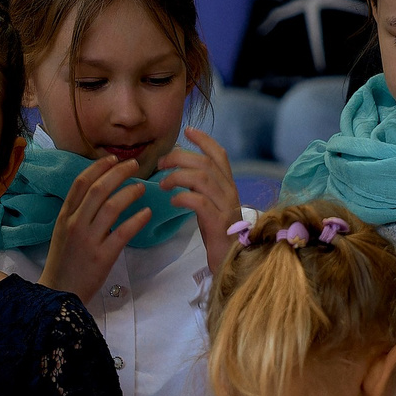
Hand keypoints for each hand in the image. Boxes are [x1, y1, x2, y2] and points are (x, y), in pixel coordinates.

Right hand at [38, 155, 159, 299]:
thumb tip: (99, 191)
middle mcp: (75, 224)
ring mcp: (88, 240)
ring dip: (129, 193)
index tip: (113, 158)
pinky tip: (146, 213)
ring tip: (142, 188)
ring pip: (111, 207)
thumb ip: (77, 212)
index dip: (98, 167)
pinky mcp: (102, 256)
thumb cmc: (64, 261)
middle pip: (98, 189)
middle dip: (118, 173)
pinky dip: (137, 220)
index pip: (81, 183)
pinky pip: (123, 232)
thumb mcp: (62, 231)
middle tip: (134, 165)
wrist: (60, 292)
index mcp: (65, 216)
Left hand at [158, 130, 240, 276]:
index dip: (204, 140)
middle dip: (180, 158)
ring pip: (202, 178)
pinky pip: (199, 201)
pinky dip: (182, 198)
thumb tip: (182, 176)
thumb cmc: (219, 237)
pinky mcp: (218, 223)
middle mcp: (231, 193)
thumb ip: (202, 191)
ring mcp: (226, 207)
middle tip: (161, 163)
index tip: (187, 130)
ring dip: (177, 177)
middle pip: (205, 163)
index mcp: (229, 187)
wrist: (233, 265)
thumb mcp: (210, 208)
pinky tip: (173, 202)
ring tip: (163, 185)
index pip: (220, 155)